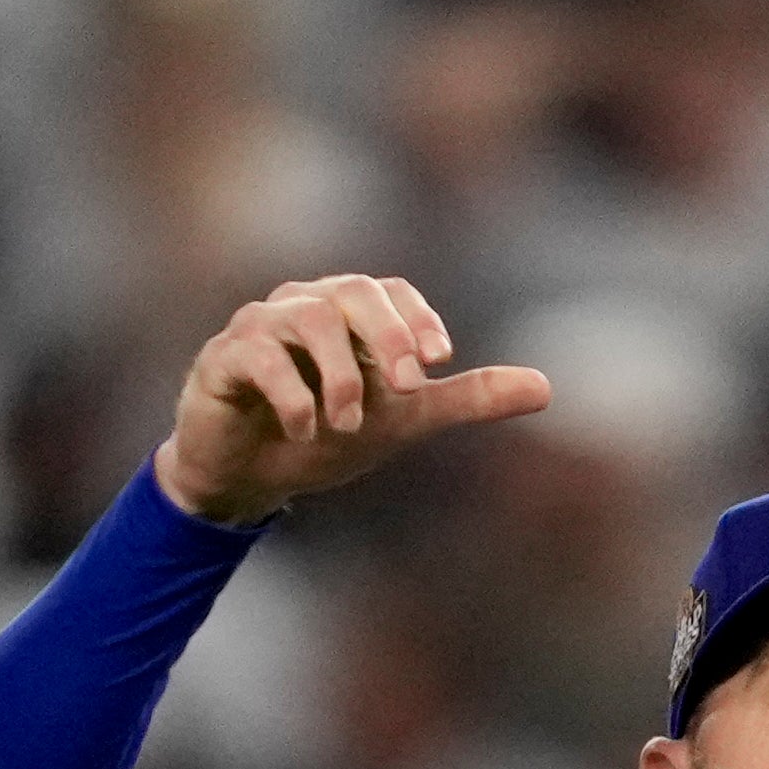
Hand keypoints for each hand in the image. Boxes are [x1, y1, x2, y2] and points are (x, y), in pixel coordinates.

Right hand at [152, 275, 551, 524]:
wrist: (250, 476)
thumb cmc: (328, 433)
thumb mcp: (405, 420)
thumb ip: (468, 399)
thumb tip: (545, 387)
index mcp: (351, 311)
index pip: (391, 291)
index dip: (417, 319)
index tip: (440, 361)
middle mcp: (306, 305)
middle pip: (355, 291)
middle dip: (388, 336)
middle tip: (408, 388)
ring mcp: (261, 326)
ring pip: (309, 319)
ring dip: (339, 376)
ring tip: (348, 424)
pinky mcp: (222, 358)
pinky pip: (258, 354)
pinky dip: (290, 392)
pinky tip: (308, 428)